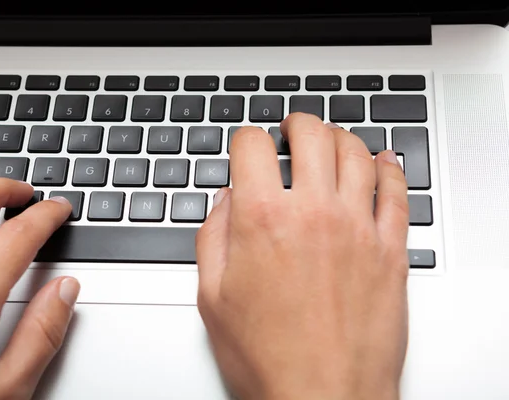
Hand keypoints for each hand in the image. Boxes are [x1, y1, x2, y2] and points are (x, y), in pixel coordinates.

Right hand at [196, 114, 409, 399]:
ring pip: (356, 153)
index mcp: (263, 220)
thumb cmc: (268, 358)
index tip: (247, 148)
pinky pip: (397, 191)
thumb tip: (225, 203)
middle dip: (296, 124)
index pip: (253, 146)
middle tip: (291, 130)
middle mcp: (313, 214)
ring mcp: (357, 228)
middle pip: (311, 134)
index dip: (244, 140)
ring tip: (330, 142)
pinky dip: (390, 167)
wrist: (322, 399)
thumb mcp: (212, 298)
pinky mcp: (390, 250)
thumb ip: (212, 237)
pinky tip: (382, 163)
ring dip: (340, 138)